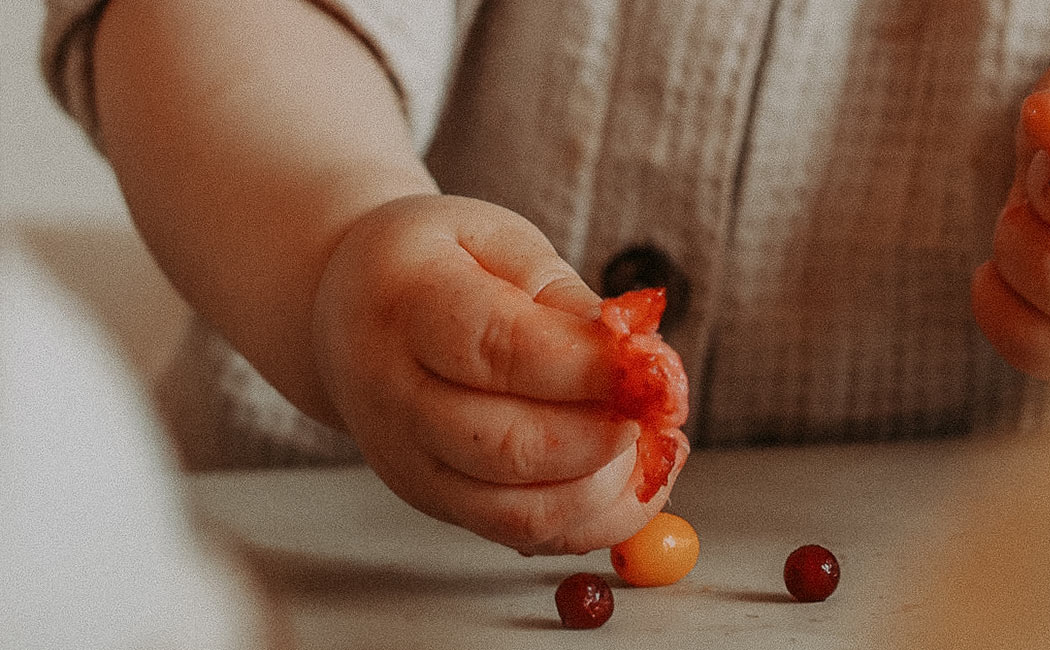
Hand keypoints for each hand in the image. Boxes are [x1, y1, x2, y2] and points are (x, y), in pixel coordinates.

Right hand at [311, 194, 686, 554]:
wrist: (347, 311)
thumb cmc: (437, 265)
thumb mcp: (497, 242)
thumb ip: (563, 297)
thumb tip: (635, 357)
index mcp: (405, 304)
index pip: (497, 351)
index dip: (585, 369)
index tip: (650, 367)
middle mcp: (393, 395)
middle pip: (505, 446)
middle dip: (604, 437)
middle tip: (659, 410)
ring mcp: (407, 461)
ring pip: (517, 511)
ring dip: (607, 489)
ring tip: (654, 444)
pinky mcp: (434, 501)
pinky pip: (521, 534)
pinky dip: (592, 520)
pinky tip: (630, 477)